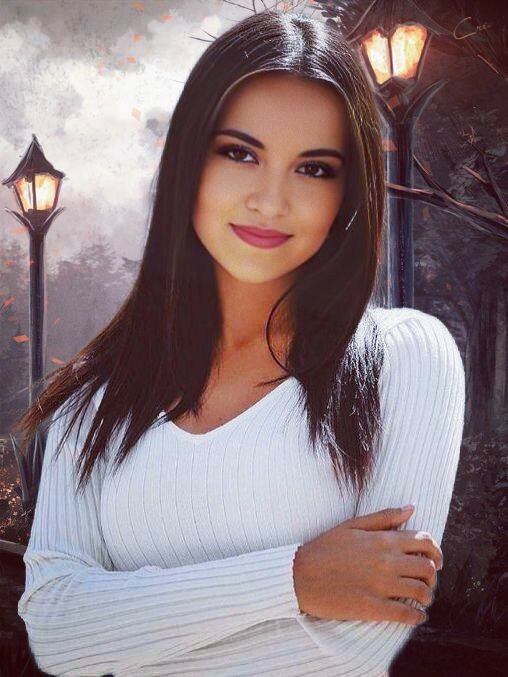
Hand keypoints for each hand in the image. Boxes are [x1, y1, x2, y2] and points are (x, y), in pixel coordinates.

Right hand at [292, 505, 441, 624]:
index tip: (434, 560)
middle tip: (427, 581)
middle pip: (428, 568)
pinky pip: (406, 615)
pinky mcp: (373, 607)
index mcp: (382, 540)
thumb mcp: (352, 525)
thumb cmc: (324, 548)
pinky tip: (415, 616)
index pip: (424, 541)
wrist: (299, 575)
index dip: (435, 551)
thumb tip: (411, 508)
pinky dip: (417, 617)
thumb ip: (384, 517)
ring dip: (427, 596)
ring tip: (421, 599)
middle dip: (433, 575)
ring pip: (421, 592)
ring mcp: (380, 585)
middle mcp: (386, 561)